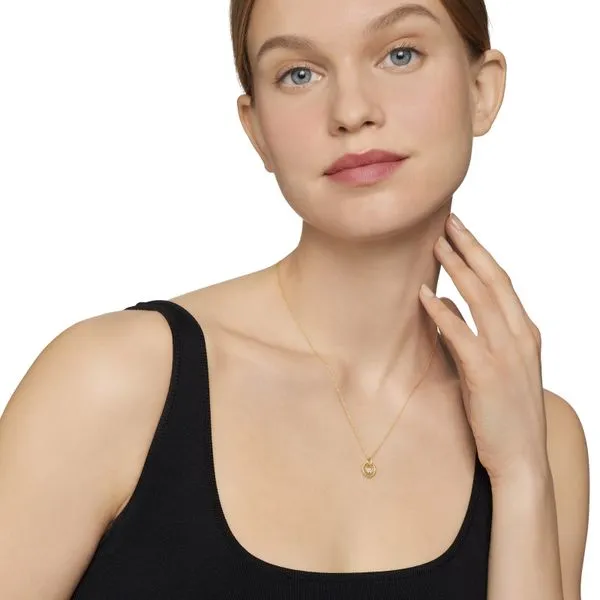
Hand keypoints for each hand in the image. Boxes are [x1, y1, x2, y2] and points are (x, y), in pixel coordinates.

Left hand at [419, 213, 548, 485]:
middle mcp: (520, 337)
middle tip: (446, 223)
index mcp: (524, 332)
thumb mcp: (491, 366)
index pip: (501, 282)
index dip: (480, 253)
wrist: (522, 459)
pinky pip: (461, 335)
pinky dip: (442, 313)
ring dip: (457, 269)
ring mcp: (506, 354)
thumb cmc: (503, 412)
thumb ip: (471, 333)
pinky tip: (423, 295)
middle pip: (493, 281)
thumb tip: (445, 304)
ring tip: (435, 246)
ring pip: (482, 299)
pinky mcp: (487, 374)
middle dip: (469, 248)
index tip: (460, 231)